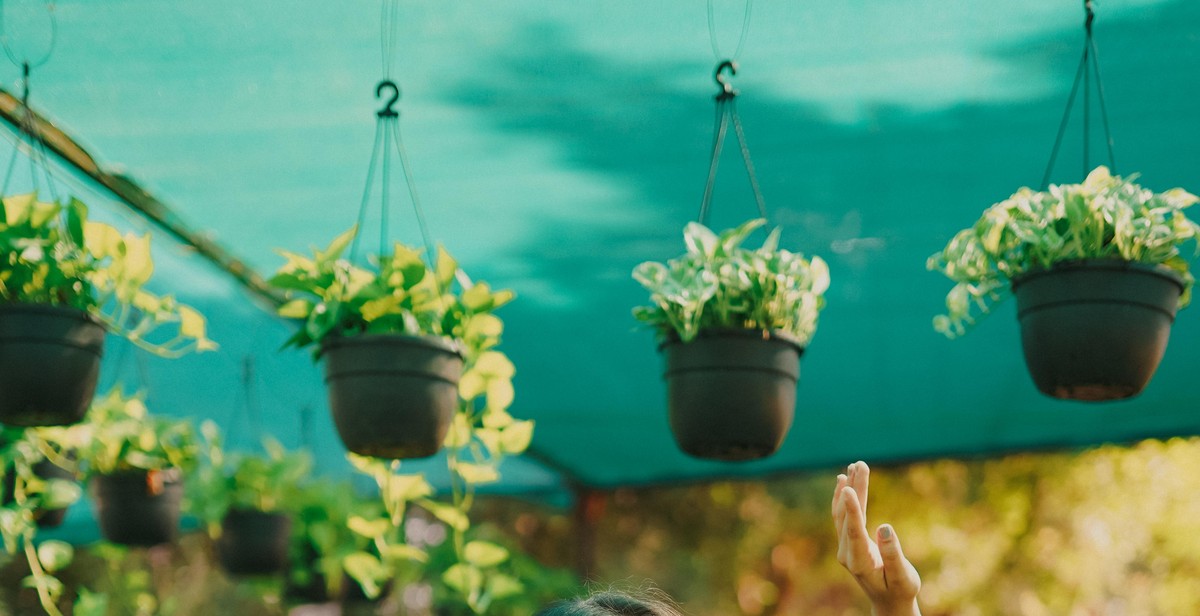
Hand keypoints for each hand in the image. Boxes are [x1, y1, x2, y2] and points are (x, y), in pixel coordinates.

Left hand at [832, 461, 920, 615]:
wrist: (889, 601)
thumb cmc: (900, 590)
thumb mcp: (903, 577)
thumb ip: (893, 554)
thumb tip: (885, 527)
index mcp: (860, 562)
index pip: (853, 532)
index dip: (851, 509)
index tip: (850, 487)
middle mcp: (847, 553)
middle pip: (848, 516)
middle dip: (854, 489)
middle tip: (860, 464)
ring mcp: (844, 547)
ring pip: (843, 513)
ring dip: (849, 489)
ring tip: (855, 466)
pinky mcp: (847, 542)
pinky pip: (842, 516)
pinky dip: (844, 497)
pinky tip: (844, 481)